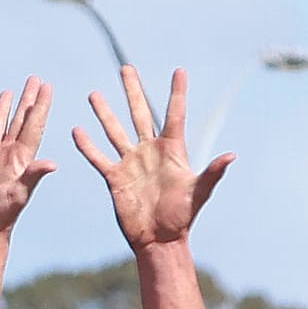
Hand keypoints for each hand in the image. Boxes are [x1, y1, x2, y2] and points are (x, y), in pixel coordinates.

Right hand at [0, 80, 54, 236]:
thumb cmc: (2, 216)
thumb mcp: (20, 195)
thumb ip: (33, 176)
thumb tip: (53, 163)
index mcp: (21, 159)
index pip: (33, 125)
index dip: (40, 105)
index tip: (47, 85)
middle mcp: (8, 157)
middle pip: (20, 121)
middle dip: (27, 100)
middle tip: (35, 79)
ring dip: (4, 110)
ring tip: (9, 92)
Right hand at [72, 66, 231, 251]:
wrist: (159, 240)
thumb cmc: (182, 217)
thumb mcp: (199, 192)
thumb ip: (212, 172)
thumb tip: (231, 156)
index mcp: (172, 150)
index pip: (175, 114)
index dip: (177, 92)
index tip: (179, 71)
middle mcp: (150, 151)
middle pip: (140, 113)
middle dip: (132, 91)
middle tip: (125, 68)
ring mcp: (131, 163)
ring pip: (115, 131)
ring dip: (104, 113)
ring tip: (94, 94)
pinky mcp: (115, 178)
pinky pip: (99, 158)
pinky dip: (88, 146)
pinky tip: (77, 130)